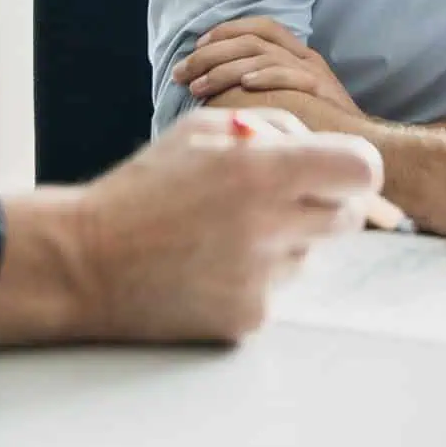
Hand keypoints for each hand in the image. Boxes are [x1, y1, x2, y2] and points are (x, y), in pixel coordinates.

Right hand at [0, 108, 383, 346]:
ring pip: (309, 255)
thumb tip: (320, 145)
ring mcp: (261, 279)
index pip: (360, 171)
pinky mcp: (249, 318)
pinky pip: (277, 291)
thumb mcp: (202, 132)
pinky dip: (255, 278)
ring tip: (223, 234)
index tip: (339, 173)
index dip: (355, 170)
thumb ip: (272, 128)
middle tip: (279, 200)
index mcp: (260, 171)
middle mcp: (269, 226)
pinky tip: (210, 267)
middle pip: (346, 218)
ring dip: (283, 242)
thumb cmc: (144, 189)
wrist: (85, 263)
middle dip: (323, 205)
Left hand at [170, 17, 360, 114]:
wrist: (366, 147)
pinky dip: (263, 75)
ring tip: (198, 86)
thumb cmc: (321, 133)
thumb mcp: (289, 106)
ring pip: (261, 54)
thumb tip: (217, 95)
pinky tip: (241, 85)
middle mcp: (305, 56)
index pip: (259, 27)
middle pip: (251, 39)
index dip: (225, 32)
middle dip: (210, 53)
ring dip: (224, 68)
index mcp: (297, 55)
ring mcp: (314, 71)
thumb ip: (262, 95)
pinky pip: (289, 73)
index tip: (195, 48)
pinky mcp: (321, 89)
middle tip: (181, 73)